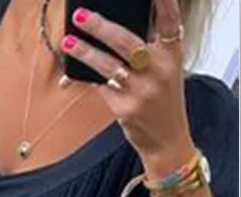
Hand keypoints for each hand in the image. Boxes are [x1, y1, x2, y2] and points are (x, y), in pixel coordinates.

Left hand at [60, 0, 195, 178]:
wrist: (166, 140)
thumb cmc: (162, 101)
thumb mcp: (165, 70)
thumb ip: (149, 49)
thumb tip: (111, 30)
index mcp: (173, 54)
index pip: (169, 21)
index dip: (163, 1)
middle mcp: (159, 70)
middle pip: (127, 42)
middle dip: (101, 27)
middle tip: (81, 15)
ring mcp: (142, 91)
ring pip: (108, 66)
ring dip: (84, 53)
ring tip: (67, 42)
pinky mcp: (125, 108)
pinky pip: (99, 86)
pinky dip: (84, 77)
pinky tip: (69, 73)